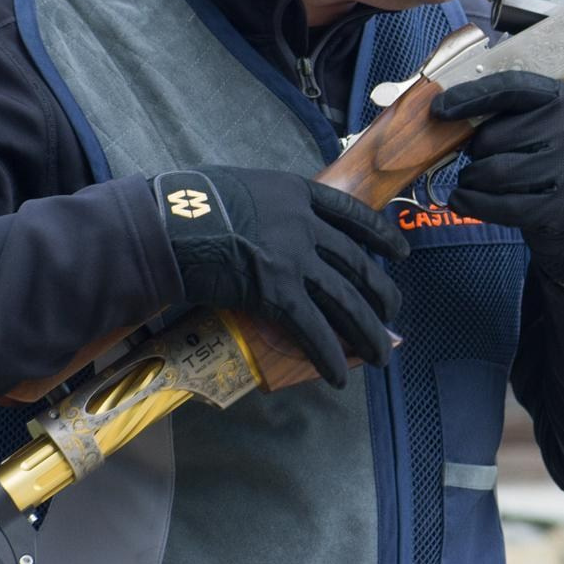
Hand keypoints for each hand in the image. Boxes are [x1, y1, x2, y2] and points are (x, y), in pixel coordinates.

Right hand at [160, 166, 407, 387]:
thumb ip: (268, 207)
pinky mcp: (276, 292)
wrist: (164, 223)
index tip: (400, 252)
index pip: (352, 214)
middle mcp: (304, 224)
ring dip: (367, 332)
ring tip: (381, 353)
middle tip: (393, 313)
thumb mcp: (241, 188)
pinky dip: (328, 356)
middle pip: (357, 264)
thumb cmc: (187, 204)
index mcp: (296, 193)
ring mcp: (294, 258)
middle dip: (380, 293)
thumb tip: (271, 228)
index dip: (381, 235)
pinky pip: (312, 329)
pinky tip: (340, 375)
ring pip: (345, 301)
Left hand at [433, 72, 563, 285]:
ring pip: (495, 173)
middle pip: (493, 137)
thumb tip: (444, 109)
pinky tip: (461, 201)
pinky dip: (474, 205)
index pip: (509, 88)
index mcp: (563, 95)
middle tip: (478, 157)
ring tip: (472, 179)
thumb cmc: (546, 148)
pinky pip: (504, 206)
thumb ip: (502, 105)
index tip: (439, 109)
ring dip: (471, 179)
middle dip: (474, 151)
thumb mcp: (537, 116)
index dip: (469, 97)